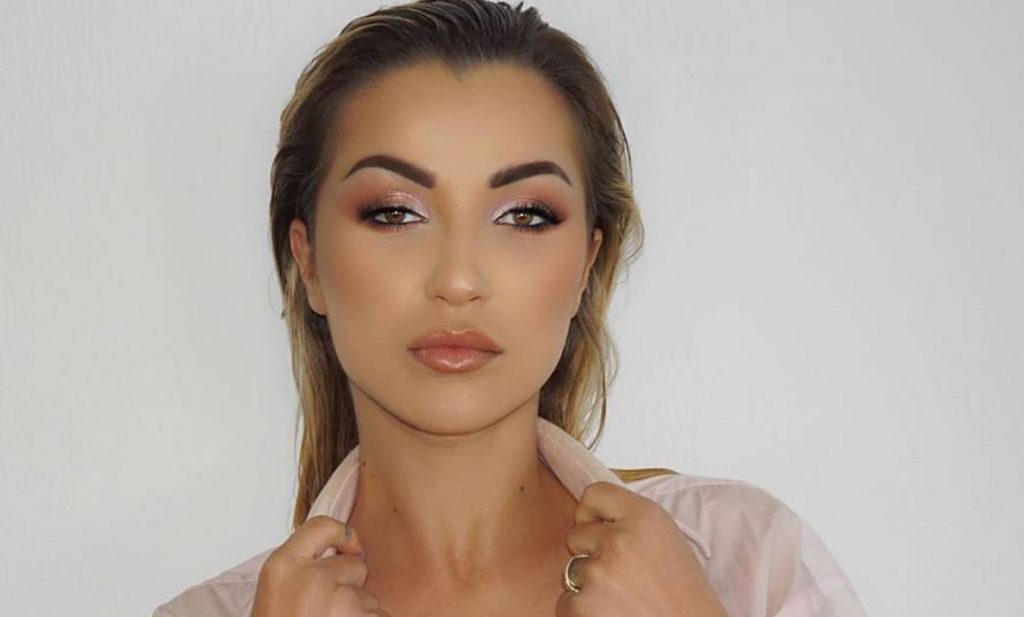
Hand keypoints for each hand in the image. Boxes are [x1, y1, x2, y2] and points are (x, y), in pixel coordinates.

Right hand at [251, 515, 391, 616]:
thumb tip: (344, 555)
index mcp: (281, 567)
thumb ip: (303, 573)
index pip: (323, 527)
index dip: (343, 536)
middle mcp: (311, 577)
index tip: (350, 547)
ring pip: (368, 598)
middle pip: (354, 566)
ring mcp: (340, 600)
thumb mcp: (275, 598)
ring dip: (360, 616)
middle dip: (350, 588)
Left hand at [555, 481, 727, 616]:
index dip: (592, 513)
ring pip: (570, 570)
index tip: (597, 527)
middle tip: (621, 578)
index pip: (595, 493)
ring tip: (621, 600)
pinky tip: (611, 615)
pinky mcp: (582, 604)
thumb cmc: (686, 599)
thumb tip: (596, 517)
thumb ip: (632, 523)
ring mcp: (599, 572)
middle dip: (590, 555)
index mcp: (646, 516)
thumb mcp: (668, 542)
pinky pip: (566, 601)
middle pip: (577, 535)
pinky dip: (582, 612)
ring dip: (587, 586)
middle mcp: (620, 539)